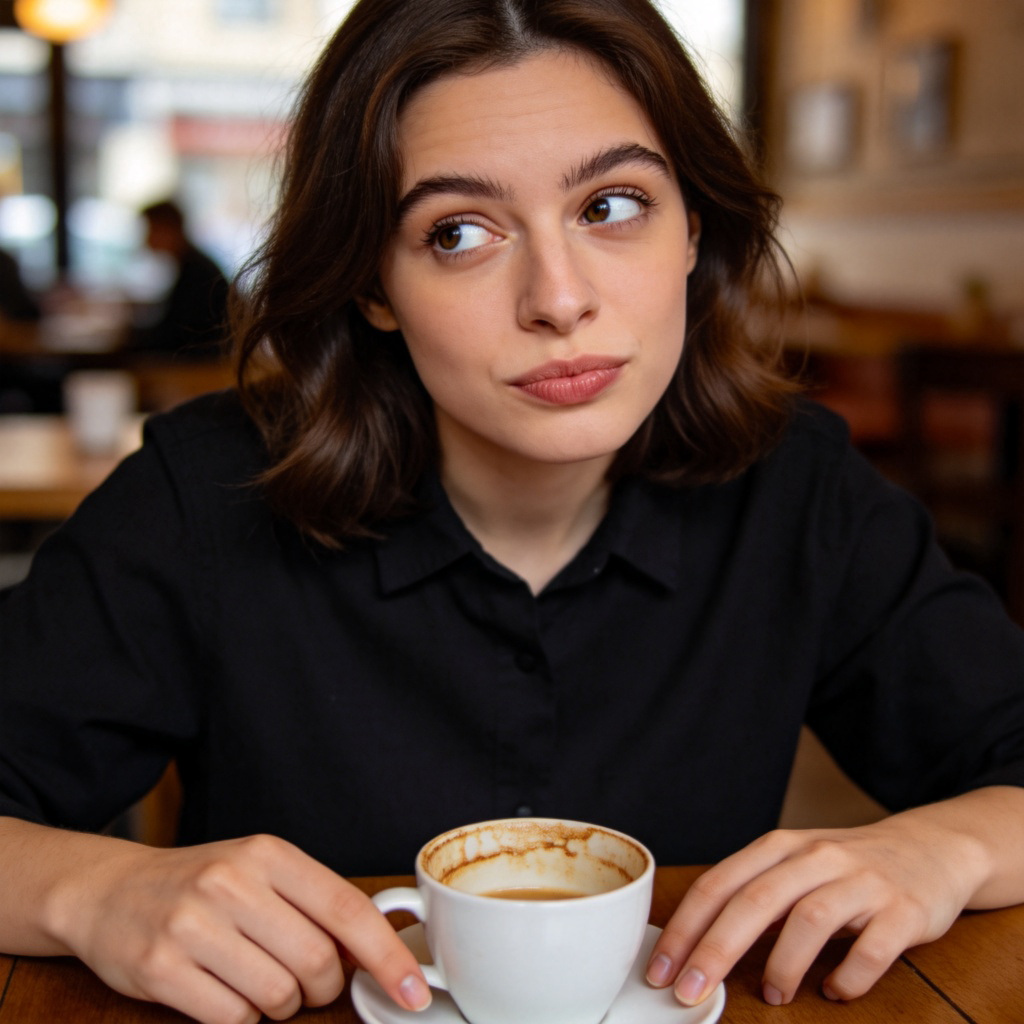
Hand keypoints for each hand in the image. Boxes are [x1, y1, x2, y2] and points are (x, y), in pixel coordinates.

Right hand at [45, 833, 430, 1023]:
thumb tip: (377, 948)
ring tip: (257, 980)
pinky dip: (241, 1017)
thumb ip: (315, 902)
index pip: (346, 909)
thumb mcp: (260, 870)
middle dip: (322, 987)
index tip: (413, 990)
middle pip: (317, 962)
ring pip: (278, 996)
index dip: (387, 956)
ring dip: (280, 1005)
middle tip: (305, 981)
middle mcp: (232, 883)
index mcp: (268, 854)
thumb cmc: (202, 883)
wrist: (109, 890)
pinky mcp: (160, 968)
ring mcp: (193, 925)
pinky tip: (225, 990)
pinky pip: (232, 1019)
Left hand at [645, 808, 989, 1005]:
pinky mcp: (903, 910)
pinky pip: (872, 948)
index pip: (719, 884)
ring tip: (772, 997)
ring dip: (783, 965)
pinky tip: (834, 992)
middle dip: (716, 950)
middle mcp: (816, 857)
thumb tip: (696, 945)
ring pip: (810, 919)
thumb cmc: (847, 867)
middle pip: (755, 901)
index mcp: (780, 846)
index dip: (686, 927)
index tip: (661, 969)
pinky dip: (849, 976)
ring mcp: (861, 881)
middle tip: (691, 992)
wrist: (931, 848)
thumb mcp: (794, 866)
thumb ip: (753, 895)